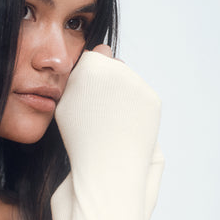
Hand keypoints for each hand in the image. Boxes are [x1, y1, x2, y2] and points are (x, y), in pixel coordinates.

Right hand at [55, 45, 161, 164]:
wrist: (107, 167)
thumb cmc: (80, 138)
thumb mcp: (66, 104)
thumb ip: (80, 75)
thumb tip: (102, 52)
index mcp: (91, 67)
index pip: (96, 54)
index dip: (91, 74)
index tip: (88, 94)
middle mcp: (117, 69)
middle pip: (115, 65)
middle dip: (108, 82)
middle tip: (99, 111)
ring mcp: (138, 84)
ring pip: (129, 81)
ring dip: (122, 95)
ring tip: (111, 121)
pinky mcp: (154, 99)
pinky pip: (142, 96)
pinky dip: (135, 108)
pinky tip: (124, 124)